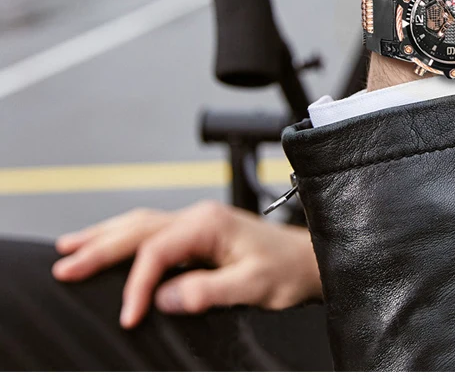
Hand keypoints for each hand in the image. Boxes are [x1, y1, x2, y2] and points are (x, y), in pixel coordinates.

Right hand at [51, 200, 320, 328]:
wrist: (309, 260)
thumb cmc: (287, 269)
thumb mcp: (253, 285)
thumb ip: (209, 291)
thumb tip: (165, 298)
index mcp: (209, 224)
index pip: (157, 251)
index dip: (137, 284)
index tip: (129, 317)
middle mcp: (199, 217)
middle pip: (138, 229)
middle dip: (99, 247)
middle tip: (64, 266)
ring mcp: (197, 222)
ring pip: (141, 224)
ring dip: (105, 236)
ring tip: (70, 248)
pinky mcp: (198, 233)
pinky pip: (152, 231)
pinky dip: (124, 237)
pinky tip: (109, 242)